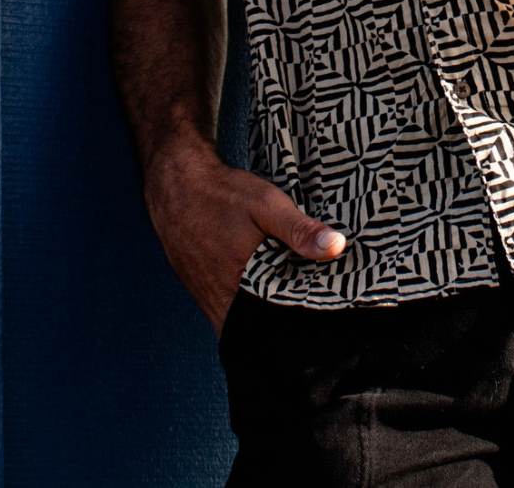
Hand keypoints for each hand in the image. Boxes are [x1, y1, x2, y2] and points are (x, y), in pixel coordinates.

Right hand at [144, 137, 346, 332]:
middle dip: (289, 320)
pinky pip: (233, 314)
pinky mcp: (204, 296)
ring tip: (294, 297)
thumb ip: (299, 230)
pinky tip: (267, 288)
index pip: (281, 322)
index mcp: (239, 287)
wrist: (177, 187)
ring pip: (247, 322)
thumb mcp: (266, 205)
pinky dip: (252, 307)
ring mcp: (210, 302)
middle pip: (263, 326)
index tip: (329, 313)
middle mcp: (221, 304)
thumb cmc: (222, 195)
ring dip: (270, 313)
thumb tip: (337, 248)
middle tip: (315, 306)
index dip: (305, 319)